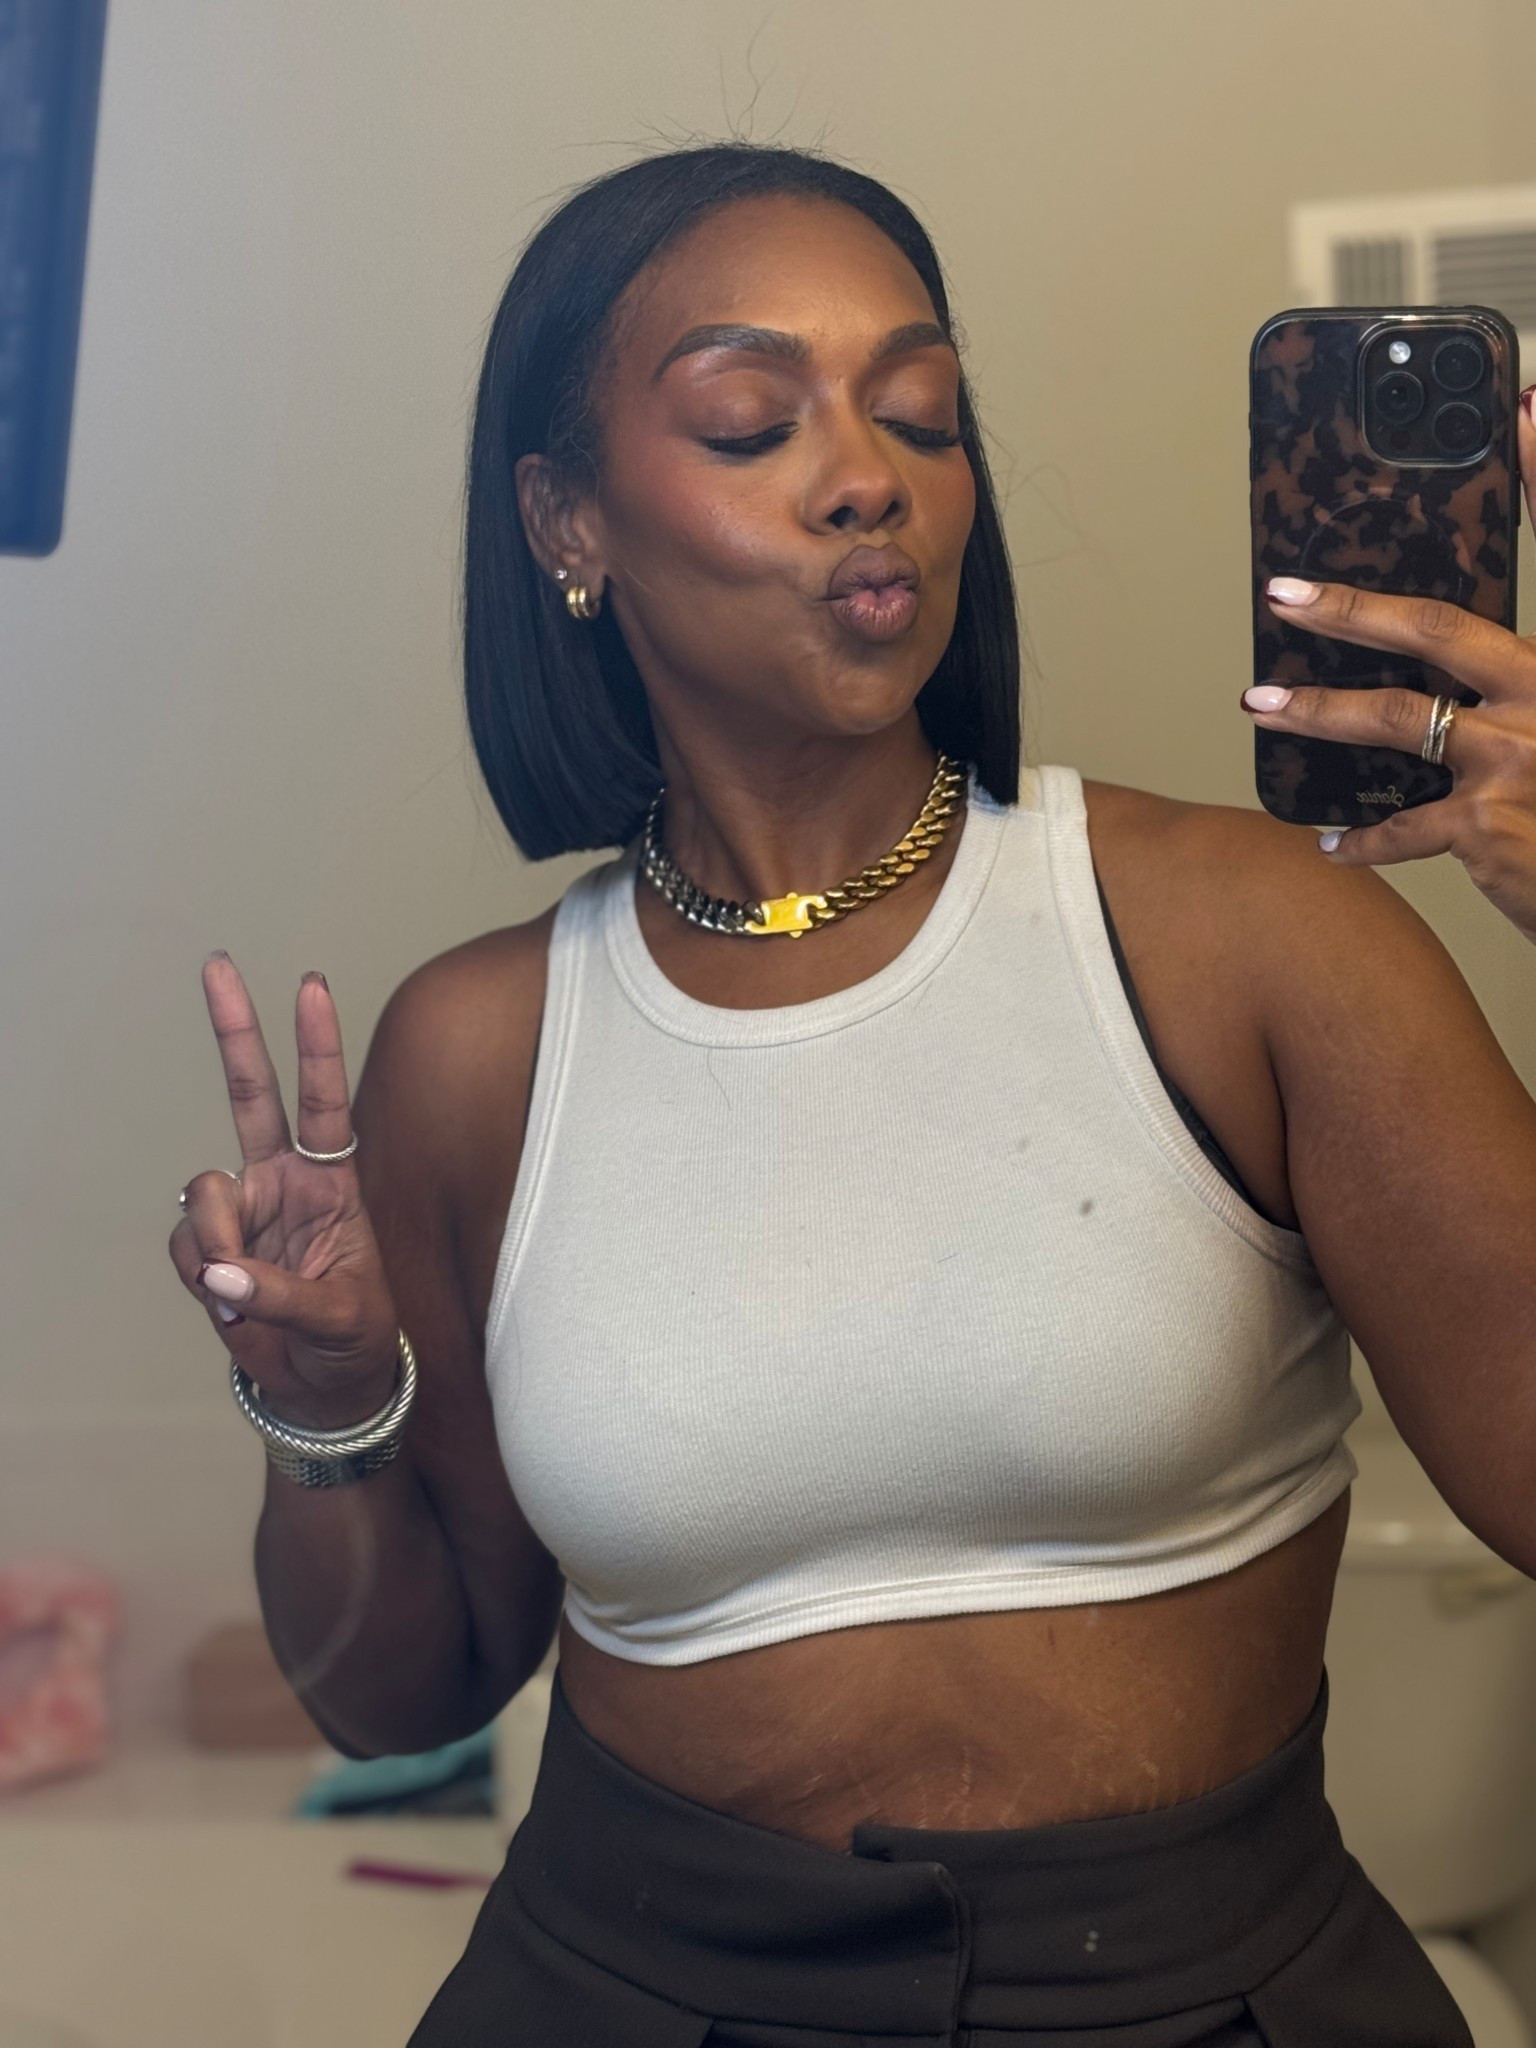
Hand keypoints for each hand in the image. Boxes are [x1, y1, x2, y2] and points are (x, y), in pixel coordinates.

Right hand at [167, 955, 400, 1428]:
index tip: (311, 984)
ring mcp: (241, 1211)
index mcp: (333, 1182)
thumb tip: (219, 1276)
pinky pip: (187, 1245)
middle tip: (218, 964)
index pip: (325, 1102)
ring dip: (217, 1241)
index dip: (317, 1045)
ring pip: (204, 1193)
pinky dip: (202, 1275)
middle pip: (252, 1092)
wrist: (324, 1388)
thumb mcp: (341, 1319)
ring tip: (243, 1291)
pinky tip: (227, 1300)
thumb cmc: (353, 1340)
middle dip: (236, 1029)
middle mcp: (283, 1181)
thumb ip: (282, 1295)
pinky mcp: (208, 1248)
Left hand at [1241, 384, 1535, 946]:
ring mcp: (1519, 757)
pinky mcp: (1488, 825)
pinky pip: (1402, 826)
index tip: (1524, 410)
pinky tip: (1332, 844)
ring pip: (1394, 718)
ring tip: (1262, 703)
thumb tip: (1459, 687)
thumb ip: (1519, 687)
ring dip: (1317, 710)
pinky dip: (1363, 840)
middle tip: (1283, 594)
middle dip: (1349, 607)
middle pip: (1437, 627)